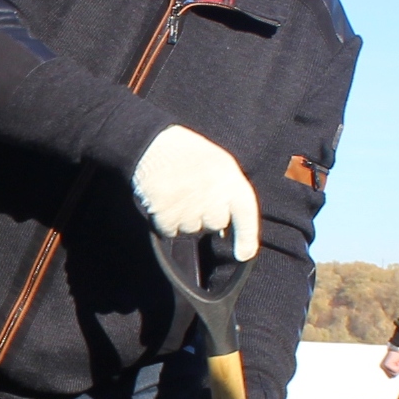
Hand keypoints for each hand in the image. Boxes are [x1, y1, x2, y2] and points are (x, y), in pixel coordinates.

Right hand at [132, 125, 258, 259]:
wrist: (151, 143)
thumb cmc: (186, 154)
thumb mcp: (217, 164)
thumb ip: (227, 193)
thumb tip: (226, 232)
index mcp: (228, 175)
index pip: (246, 212)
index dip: (247, 237)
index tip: (244, 255)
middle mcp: (212, 190)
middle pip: (215, 224)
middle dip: (205, 217)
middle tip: (192, 196)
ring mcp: (189, 202)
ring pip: (192, 230)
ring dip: (184, 220)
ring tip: (176, 195)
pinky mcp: (166, 211)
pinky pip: (170, 231)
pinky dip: (165, 223)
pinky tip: (164, 202)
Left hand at [380, 346, 398, 378]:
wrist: (397, 348)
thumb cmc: (397, 356)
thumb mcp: (395, 364)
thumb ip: (393, 370)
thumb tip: (394, 377)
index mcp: (383, 367)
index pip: (390, 376)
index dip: (395, 372)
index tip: (396, 365)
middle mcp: (383, 367)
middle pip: (392, 376)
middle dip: (396, 371)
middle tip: (397, 364)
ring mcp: (385, 366)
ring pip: (394, 374)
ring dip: (398, 369)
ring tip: (397, 362)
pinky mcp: (387, 365)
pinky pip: (396, 370)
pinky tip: (397, 361)